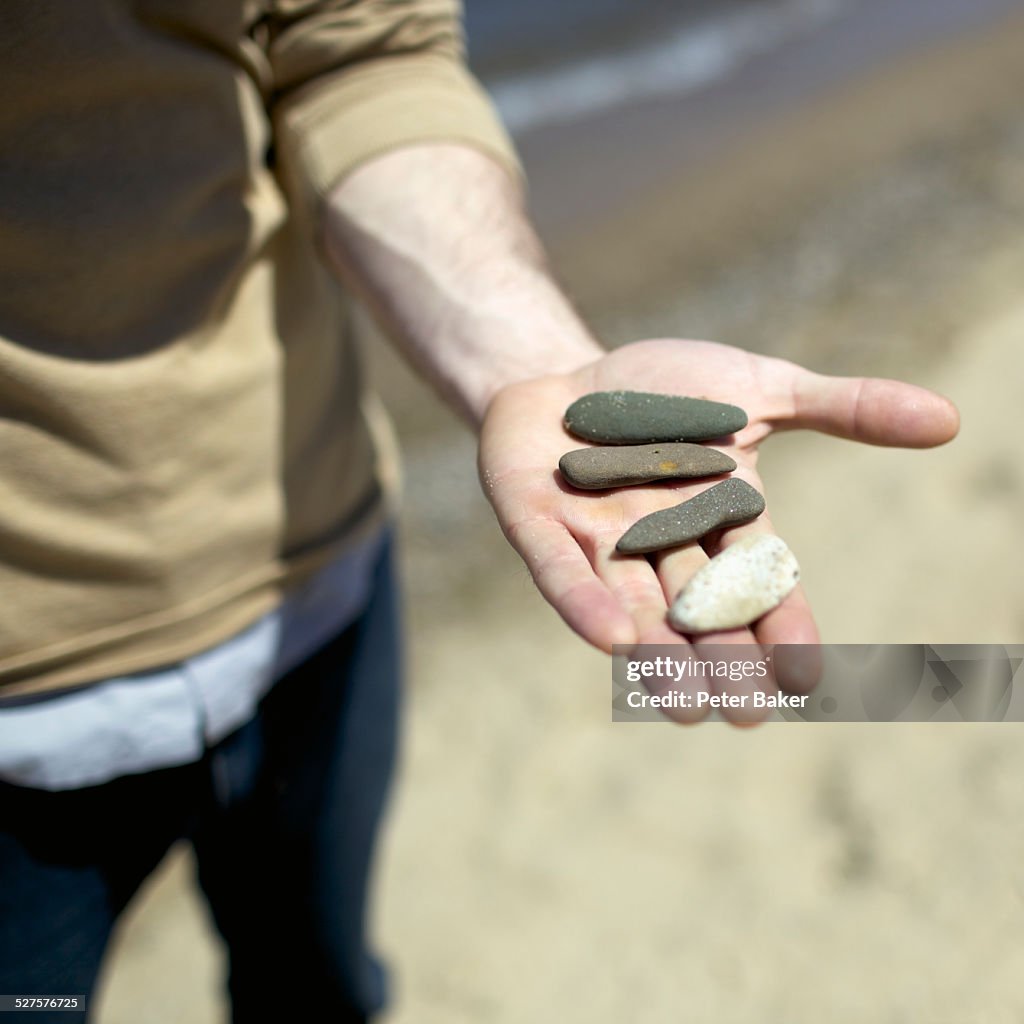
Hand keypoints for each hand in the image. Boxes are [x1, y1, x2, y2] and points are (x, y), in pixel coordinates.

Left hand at [479, 339, 958, 719]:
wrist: (564, 373)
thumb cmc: (665, 386)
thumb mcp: (760, 389)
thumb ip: (842, 408)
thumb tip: (949, 419)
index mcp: (718, 519)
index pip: (759, 583)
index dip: (779, 627)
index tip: (802, 679)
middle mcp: (660, 544)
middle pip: (697, 610)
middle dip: (719, 658)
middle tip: (742, 710)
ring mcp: (596, 540)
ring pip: (633, 608)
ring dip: (659, 655)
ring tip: (686, 705)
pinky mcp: (537, 527)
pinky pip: (561, 571)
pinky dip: (585, 602)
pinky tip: (612, 640)